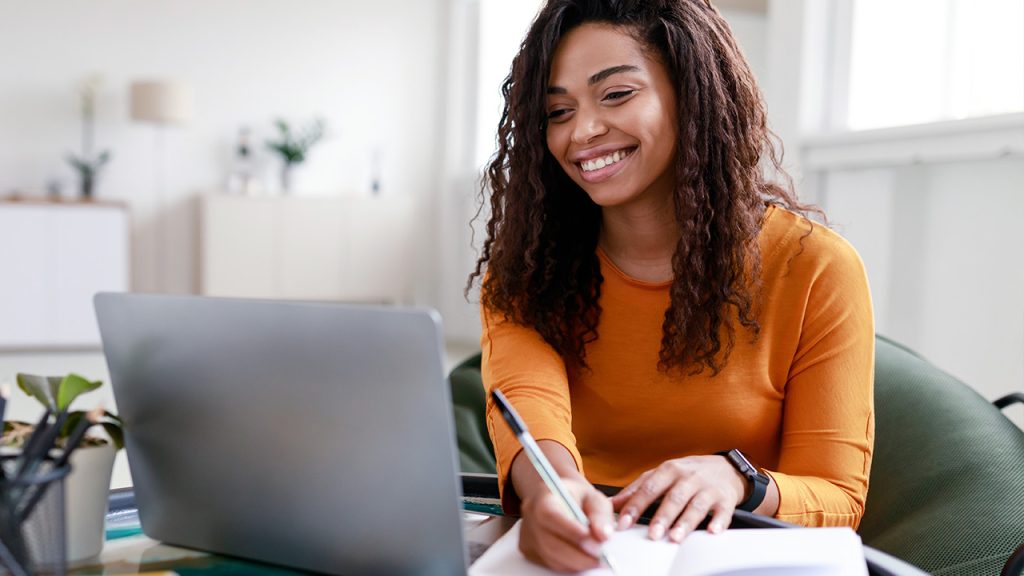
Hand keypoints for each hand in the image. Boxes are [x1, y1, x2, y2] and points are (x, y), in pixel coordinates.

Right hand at [518, 477, 615, 571]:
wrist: (560, 499)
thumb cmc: (577, 497)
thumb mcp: (593, 497)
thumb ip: (600, 515)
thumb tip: (604, 535)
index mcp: (543, 496)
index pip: (550, 515)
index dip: (571, 531)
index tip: (595, 541)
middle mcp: (530, 516)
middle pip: (549, 543)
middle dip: (579, 555)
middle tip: (602, 558)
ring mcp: (527, 535)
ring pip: (550, 557)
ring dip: (576, 563)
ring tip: (596, 560)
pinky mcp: (529, 550)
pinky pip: (549, 564)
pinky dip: (569, 565)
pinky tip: (582, 559)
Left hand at [610, 455, 745, 542]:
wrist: (726, 468)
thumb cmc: (688, 473)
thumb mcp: (662, 474)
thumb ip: (637, 489)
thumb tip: (613, 503)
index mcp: (669, 470)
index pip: (649, 488)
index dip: (635, 506)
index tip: (624, 522)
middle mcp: (688, 477)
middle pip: (673, 497)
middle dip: (662, 516)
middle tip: (652, 534)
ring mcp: (708, 488)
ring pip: (696, 506)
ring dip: (685, 522)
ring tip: (675, 537)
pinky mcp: (725, 499)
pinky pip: (723, 511)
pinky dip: (718, 522)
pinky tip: (712, 531)